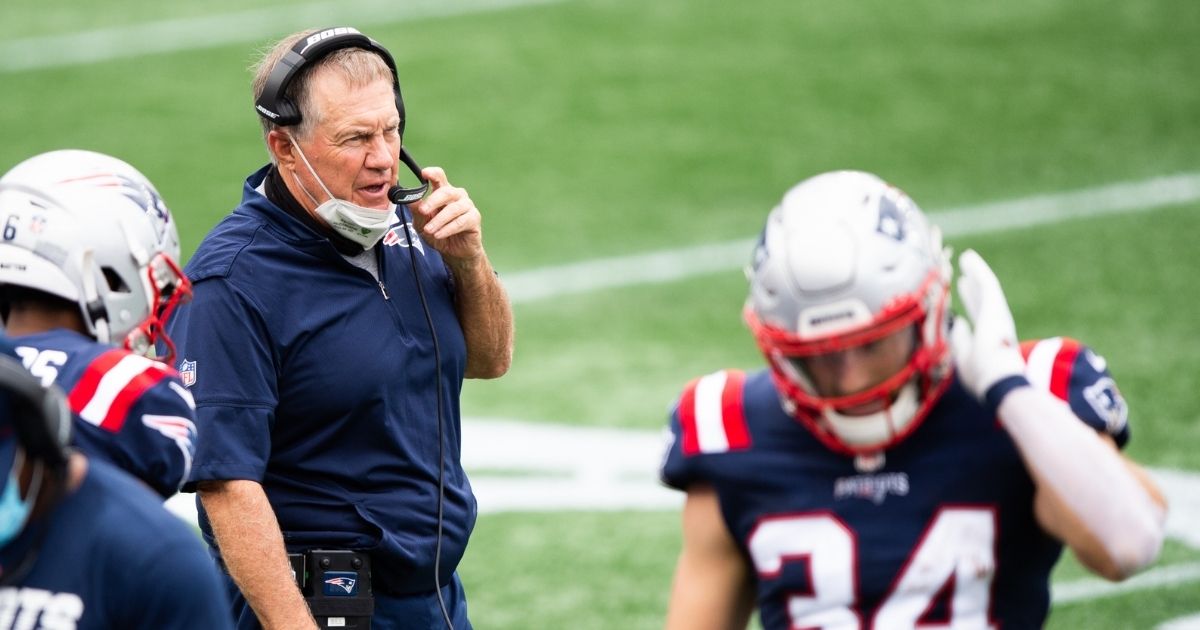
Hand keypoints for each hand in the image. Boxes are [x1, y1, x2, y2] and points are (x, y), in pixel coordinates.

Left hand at [406, 166, 483, 264]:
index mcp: (443, 192)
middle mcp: (457, 196)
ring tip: (429, 230)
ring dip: (439, 220)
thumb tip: (407, 198)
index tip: (424, 173)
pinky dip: (448, 228)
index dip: (433, 173)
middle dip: (433, 201)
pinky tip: (439, 235)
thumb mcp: (422, 223)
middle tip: (423, 211)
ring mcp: (467, 206)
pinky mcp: (474, 218)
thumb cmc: (438, 233)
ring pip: (454, 209)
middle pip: (446, 192)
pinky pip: (461, 221)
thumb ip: (417, 211)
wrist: (453, 252)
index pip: (439, 177)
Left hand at [951, 249, 1026, 403]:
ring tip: (966, 258)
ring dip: (976, 272)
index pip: (977, 315)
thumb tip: (959, 323)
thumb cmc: (980, 374)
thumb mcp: (964, 358)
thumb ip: (960, 340)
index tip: (961, 289)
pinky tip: (969, 257)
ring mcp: (996, 314)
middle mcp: (994, 324)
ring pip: (985, 287)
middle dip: (972, 287)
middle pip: (981, 300)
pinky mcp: (996, 306)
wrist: (998, 377)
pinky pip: (986, 282)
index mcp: (988, 339)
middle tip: (963, 274)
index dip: (969, 301)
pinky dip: (978, 269)